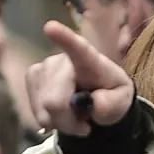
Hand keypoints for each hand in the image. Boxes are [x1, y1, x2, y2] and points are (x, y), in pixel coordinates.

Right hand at [27, 20, 133, 136]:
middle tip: (85, 126)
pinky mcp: (31, 78)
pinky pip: (36, 111)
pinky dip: (50, 120)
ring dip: (61, 122)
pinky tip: (61, 113)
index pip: (77, 48)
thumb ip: (111, 104)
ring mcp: (43, 67)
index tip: (50, 27)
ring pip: (44, 109)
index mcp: (89, 59)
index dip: (63, 38)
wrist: (98, 98)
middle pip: (54, 100)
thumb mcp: (121, 101)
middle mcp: (61, 59)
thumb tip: (94, 105)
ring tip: (75, 117)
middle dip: (68, 121)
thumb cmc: (111, 93)